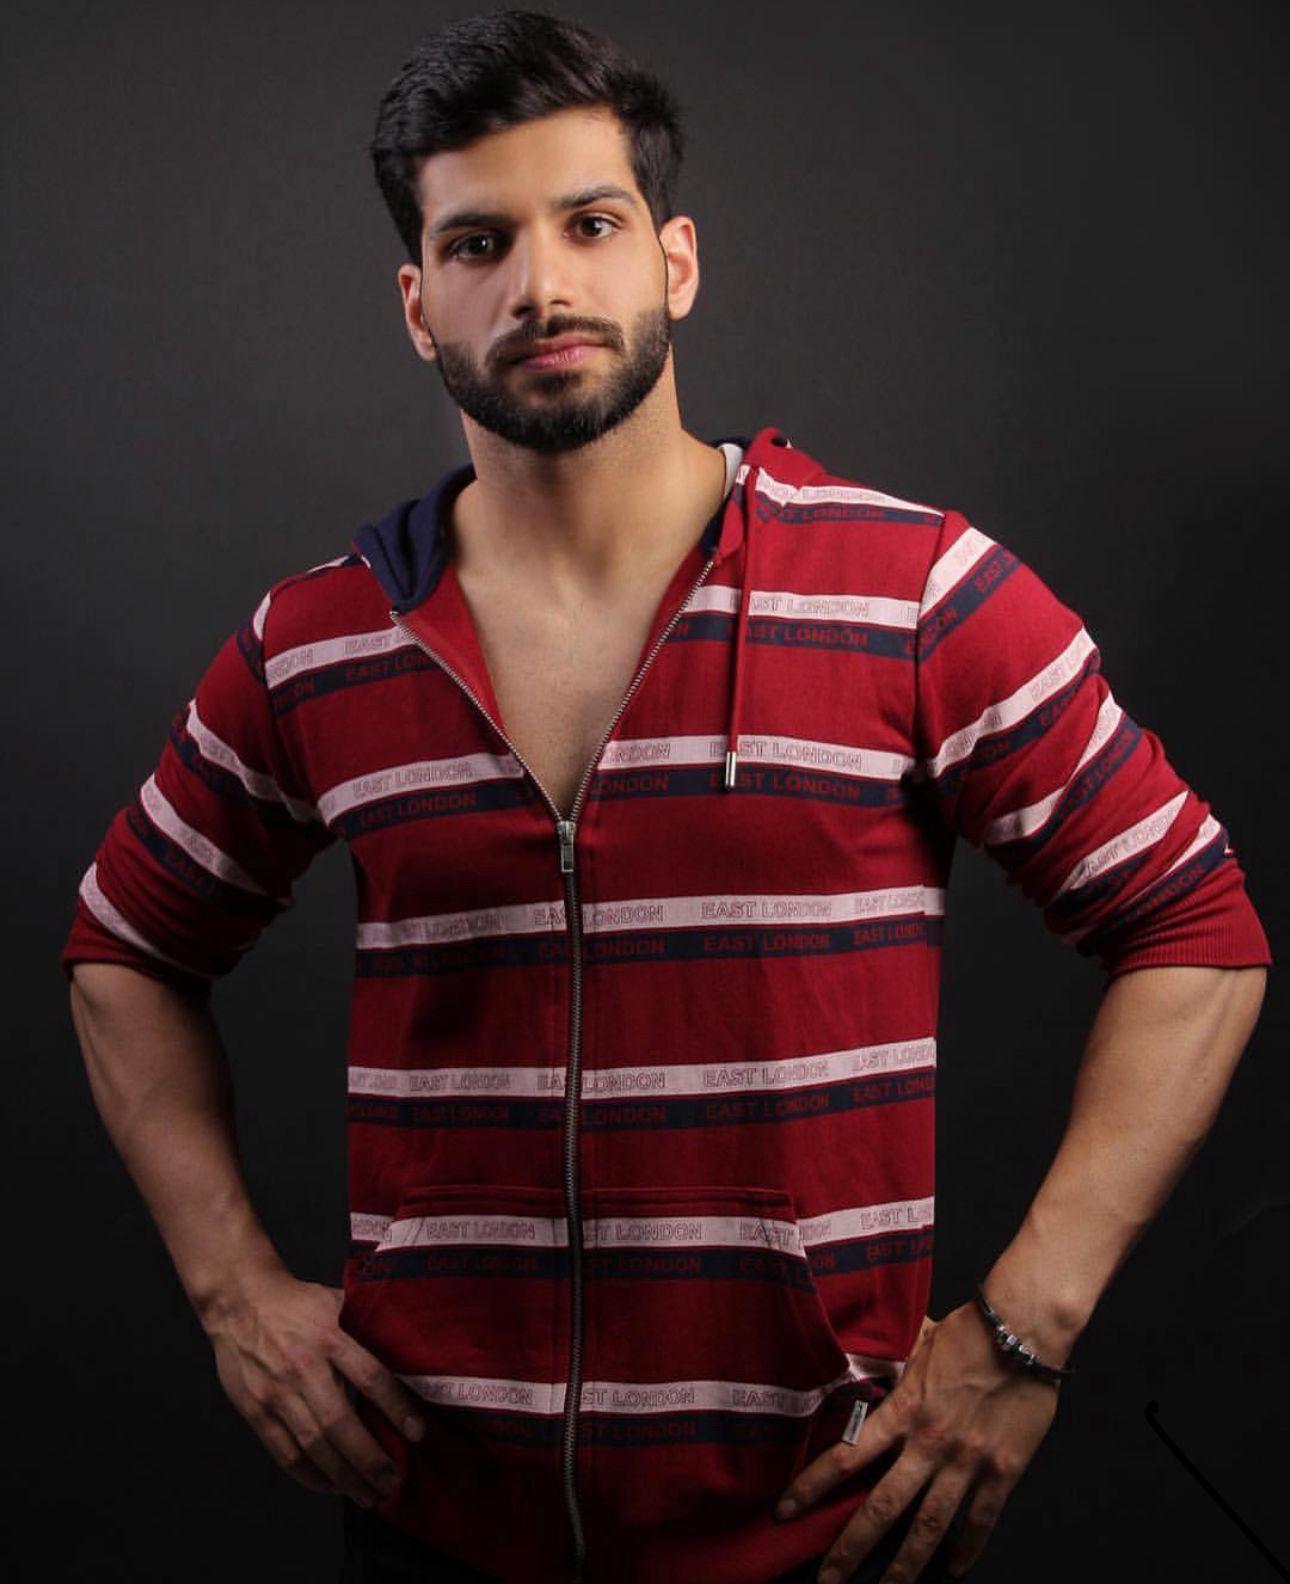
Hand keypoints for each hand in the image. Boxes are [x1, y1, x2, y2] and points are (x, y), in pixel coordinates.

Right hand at [203, 1266, 427, 1506]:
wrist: (239, 1302)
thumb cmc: (296, 1302)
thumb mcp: (336, 1301)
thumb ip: (366, 1325)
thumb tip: (407, 1348)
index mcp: (329, 1337)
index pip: (371, 1378)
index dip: (397, 1408)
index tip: (418, 1433)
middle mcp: (304, 1368)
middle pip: (340, 1423)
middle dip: (370, 1460)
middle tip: (393, 1482)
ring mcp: (277, 1393)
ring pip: (313, 1445)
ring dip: (344, 1477)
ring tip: (368, 1496)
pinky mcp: (256, 1411)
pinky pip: (284, 1453)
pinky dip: (309, 1476)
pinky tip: (331, 1487)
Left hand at [774, 1302, 1060, 1580]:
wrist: (1024, 1332)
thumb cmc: (968, 1330)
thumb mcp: (915, 1340)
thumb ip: (889, 1361)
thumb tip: (859, 1354)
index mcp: (903, 1410)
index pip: (848, 1456)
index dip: (812, 1486)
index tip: (785, 1510)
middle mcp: (930, 1443)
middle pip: (882, 1507)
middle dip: (852, 1549)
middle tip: (828, 1581)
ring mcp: (967, 1462)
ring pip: (929, 1526)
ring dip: (907, 1565)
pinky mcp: (1002, 1471)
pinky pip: (981, 1520)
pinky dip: (966, 1549)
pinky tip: (953, 1570)